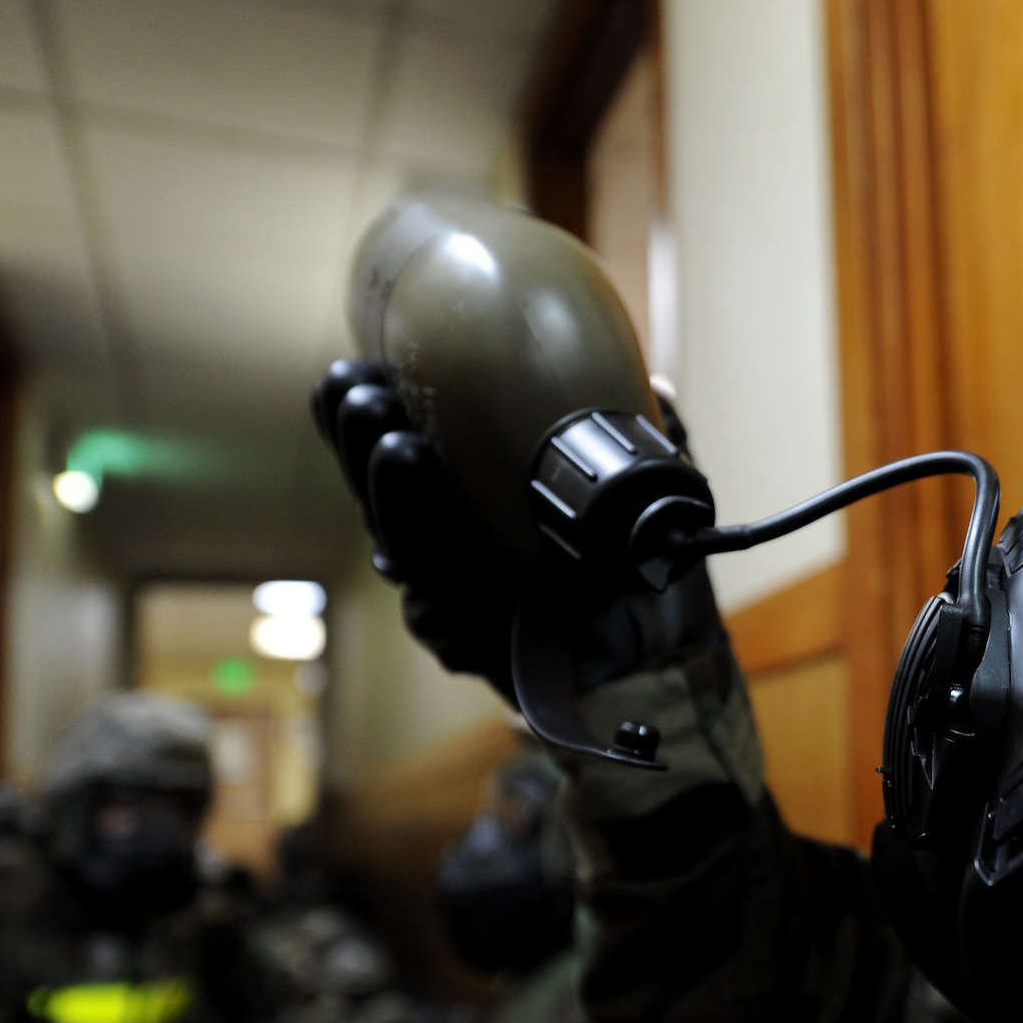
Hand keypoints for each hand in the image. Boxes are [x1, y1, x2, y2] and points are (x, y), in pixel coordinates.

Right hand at [310, 361, 725, 706]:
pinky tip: (424, 577)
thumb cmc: (630, 563)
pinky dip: (432, 594)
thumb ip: (646, 440)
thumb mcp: (642, 490)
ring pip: (399, 545)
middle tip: (367, 396)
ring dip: (392, 497)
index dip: (364, 403)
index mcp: (458, 484)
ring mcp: (448, 588)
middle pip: (376, 484)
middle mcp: (441, 533)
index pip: (390, 435)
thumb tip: (662, 392)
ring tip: (399, 449)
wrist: (654, 655)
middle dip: (359, 438)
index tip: (366, 366)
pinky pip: (436, 618)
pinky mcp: (465, 645)